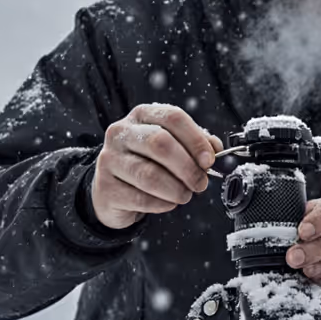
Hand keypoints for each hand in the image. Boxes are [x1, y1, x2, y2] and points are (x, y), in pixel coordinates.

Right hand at [91, 104, 222, 229]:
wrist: (112, 188)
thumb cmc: (146, 162)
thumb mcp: (170, 145)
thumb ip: (194, 143)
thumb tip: (214, 148)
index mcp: (141, 115)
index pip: (173, 117)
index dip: (196, 140)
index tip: (209, 159)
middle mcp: (121, 133)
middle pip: (160, 143)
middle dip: (187, 167)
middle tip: (200, 182)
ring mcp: (110, 159)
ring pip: (150, 175)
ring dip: (176, 189)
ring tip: (184, 194)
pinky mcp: (106, 187)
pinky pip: (141, 198)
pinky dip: (162, 204)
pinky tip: (168, 202)